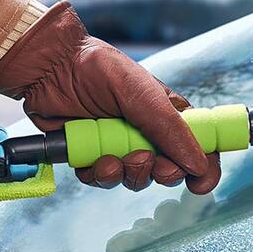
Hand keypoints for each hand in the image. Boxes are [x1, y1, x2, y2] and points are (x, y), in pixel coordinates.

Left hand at [0, 1, 220, 193]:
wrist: (48, 68)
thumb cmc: (99, 69)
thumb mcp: (143, 94)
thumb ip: (172, 130)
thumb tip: (199, 165)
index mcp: (168, 114)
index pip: (199, 147)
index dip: (204, 167)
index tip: (200, 183)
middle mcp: (147, 133)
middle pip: (170, 171)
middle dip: (162, 173)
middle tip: (153, 164)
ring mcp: (120, 146)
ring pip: (136, 180)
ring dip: (128, 174)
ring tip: (114, 157)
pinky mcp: (93, 156)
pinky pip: (104, 180)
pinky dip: (99, 175)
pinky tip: (93, 159)